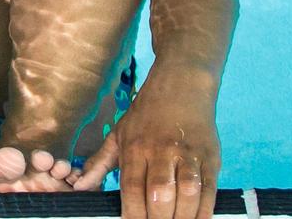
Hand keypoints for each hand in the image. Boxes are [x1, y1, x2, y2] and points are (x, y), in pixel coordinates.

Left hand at [71, 71, 219, 218]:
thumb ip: (99, 163)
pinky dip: (204, 210)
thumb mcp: (117, 134)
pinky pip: (209, 190)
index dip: (133, 213)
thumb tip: (80, 186)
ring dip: (182, 217)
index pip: (132, 187)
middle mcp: (161, 152)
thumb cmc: (145, 115)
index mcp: (135, 147)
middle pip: (160, 193)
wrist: (182, 86)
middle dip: (158, 218)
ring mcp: (188, 155)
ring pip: (187, 192)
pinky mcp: (211, 158)